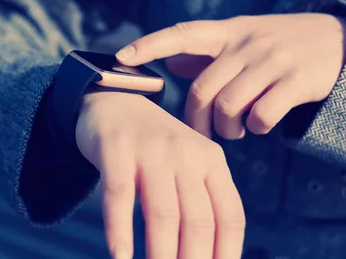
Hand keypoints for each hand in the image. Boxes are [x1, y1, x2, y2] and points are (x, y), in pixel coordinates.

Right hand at [76, 91, 244, 258]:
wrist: (115, 103)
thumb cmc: (155, 149)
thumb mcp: (188, 165)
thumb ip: (202, 201)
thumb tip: (212, 257)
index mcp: (212, 161)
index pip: (230, 217)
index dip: (228, 256)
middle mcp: (186, 153)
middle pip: (199, 221)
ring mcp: (151, 149)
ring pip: (163, 213)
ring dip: (162, 256)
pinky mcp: (116, 148)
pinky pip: (119, 196)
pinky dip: (119, 232)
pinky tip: (120, 258)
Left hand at [115, 13, 345, 138]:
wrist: (336, 41)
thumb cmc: (277, 43)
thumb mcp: (241, 38)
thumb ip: (206, 51)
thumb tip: (170, 63)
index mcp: (227, 31)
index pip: (180, 34)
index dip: (149, 45)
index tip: (120, 58)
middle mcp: (246, 43)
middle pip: (203, 90)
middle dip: (197, 121)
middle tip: (203, 134)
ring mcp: (272, 61)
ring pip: (229, 107)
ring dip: (226, 129)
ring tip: (233, 132)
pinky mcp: (296, 81)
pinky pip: (261, 116)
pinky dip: (255, 129)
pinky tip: (259, 126)